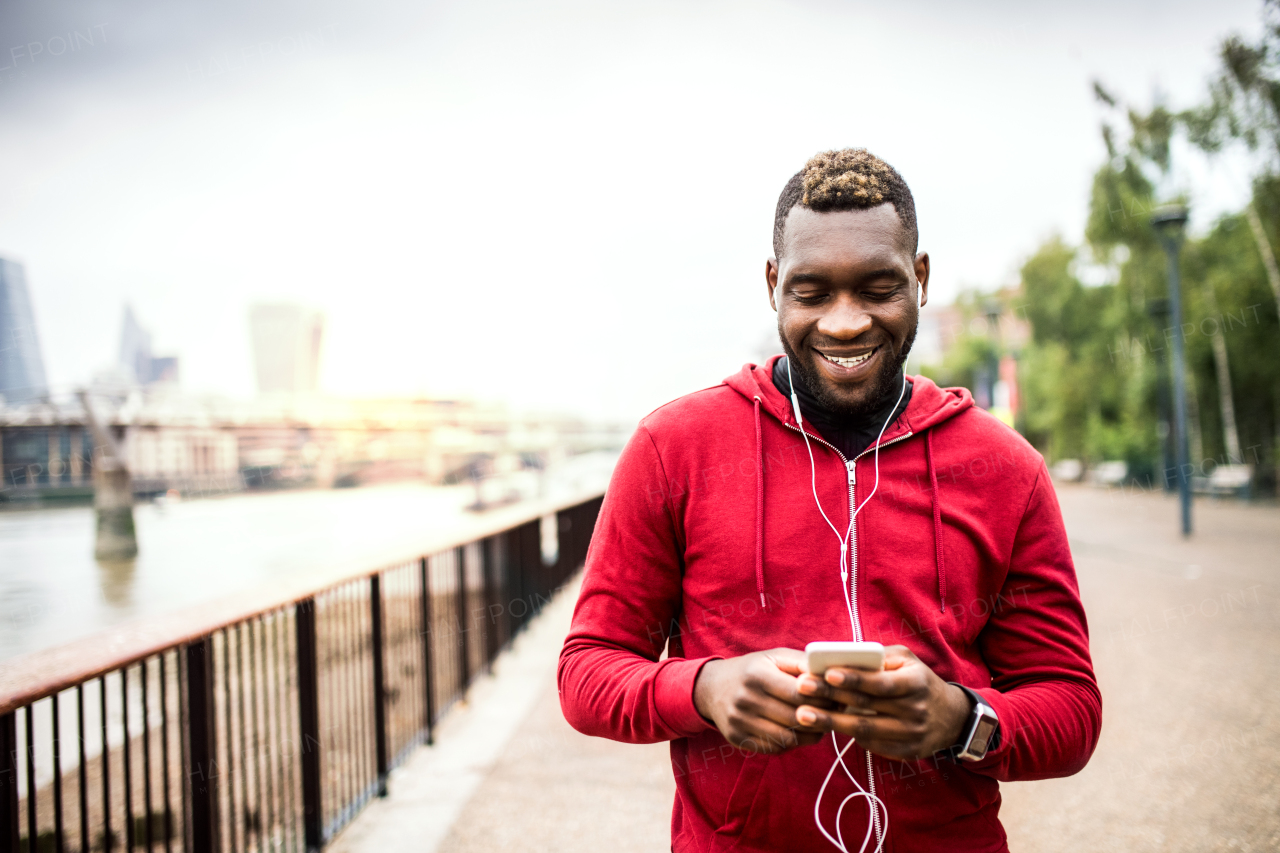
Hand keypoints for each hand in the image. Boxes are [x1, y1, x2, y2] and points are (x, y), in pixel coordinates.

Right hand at [693, 648, 836, 754]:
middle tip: (835, 714)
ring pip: (788, 737)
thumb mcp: (773, 658)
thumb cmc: (752, 670)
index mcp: (757, 675)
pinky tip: (800, 731)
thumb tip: (831, 673)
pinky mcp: (738, 739)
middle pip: (795, 717)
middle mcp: (745, 699)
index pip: (799, 693)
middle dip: (820, 717)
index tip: (838, 698)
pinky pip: (775, 747)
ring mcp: (739, 722)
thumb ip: (801, 664)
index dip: (822, 698)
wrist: (712, 688)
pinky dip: (793, 742)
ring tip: (820, 724)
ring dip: (810, 734)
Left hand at [793, 645, 971, 759]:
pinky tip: (826, 727)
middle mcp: (915, 710)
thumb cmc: (919, 681)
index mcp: (916, 683)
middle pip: (866, 706)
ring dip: (830, 722)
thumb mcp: (908, 661)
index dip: (854, 678)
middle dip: (831, 697)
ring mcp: (911, 734)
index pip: (880, 682)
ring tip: (802, 715)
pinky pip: (872, 745)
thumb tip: (844, 656)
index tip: (827, 673)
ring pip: (864, 730)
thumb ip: (879, 657)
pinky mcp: (906, 752)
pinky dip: (848, 736)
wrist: (952, 718)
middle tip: (801, 689)